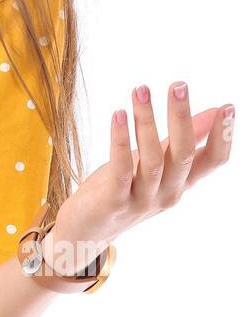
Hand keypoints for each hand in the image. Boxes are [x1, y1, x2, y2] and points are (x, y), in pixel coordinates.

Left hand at [45, 83, 234, 274]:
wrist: (87, 230)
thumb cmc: (124, 190)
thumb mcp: (157, 162)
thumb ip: (183, 140)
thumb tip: (213, 112)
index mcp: (181, 183)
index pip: (213, 162)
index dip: (222, 137)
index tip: (228, 107)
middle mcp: (168, 193)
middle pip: (182, 155)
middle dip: (181, 118)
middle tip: (179, 85)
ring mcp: (142, 200)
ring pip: (152, 160)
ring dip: (147, 122)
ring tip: (141, 90)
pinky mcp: (114, 202)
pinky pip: (121, 170)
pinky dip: (120, 140)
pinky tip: (119, 114)